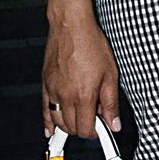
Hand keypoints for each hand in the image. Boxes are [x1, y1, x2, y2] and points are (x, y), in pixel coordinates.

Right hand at [42, 19, 120, 139]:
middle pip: (71, 128)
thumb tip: (114, 123)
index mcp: (83, 95)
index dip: (95, 133)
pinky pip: (44, 110)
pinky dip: (48, 123)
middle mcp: (65, 96)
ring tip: (79, 118)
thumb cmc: (90, 44)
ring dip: (69, 126)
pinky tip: (50, 129)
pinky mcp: (45, 85)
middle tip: (94, 117)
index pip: (85, 129)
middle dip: (83, 128)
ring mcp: (53, 91)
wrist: (71, 27)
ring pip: (58, 122)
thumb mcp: (110, 73)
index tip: (101, 128)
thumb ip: (111, 102)